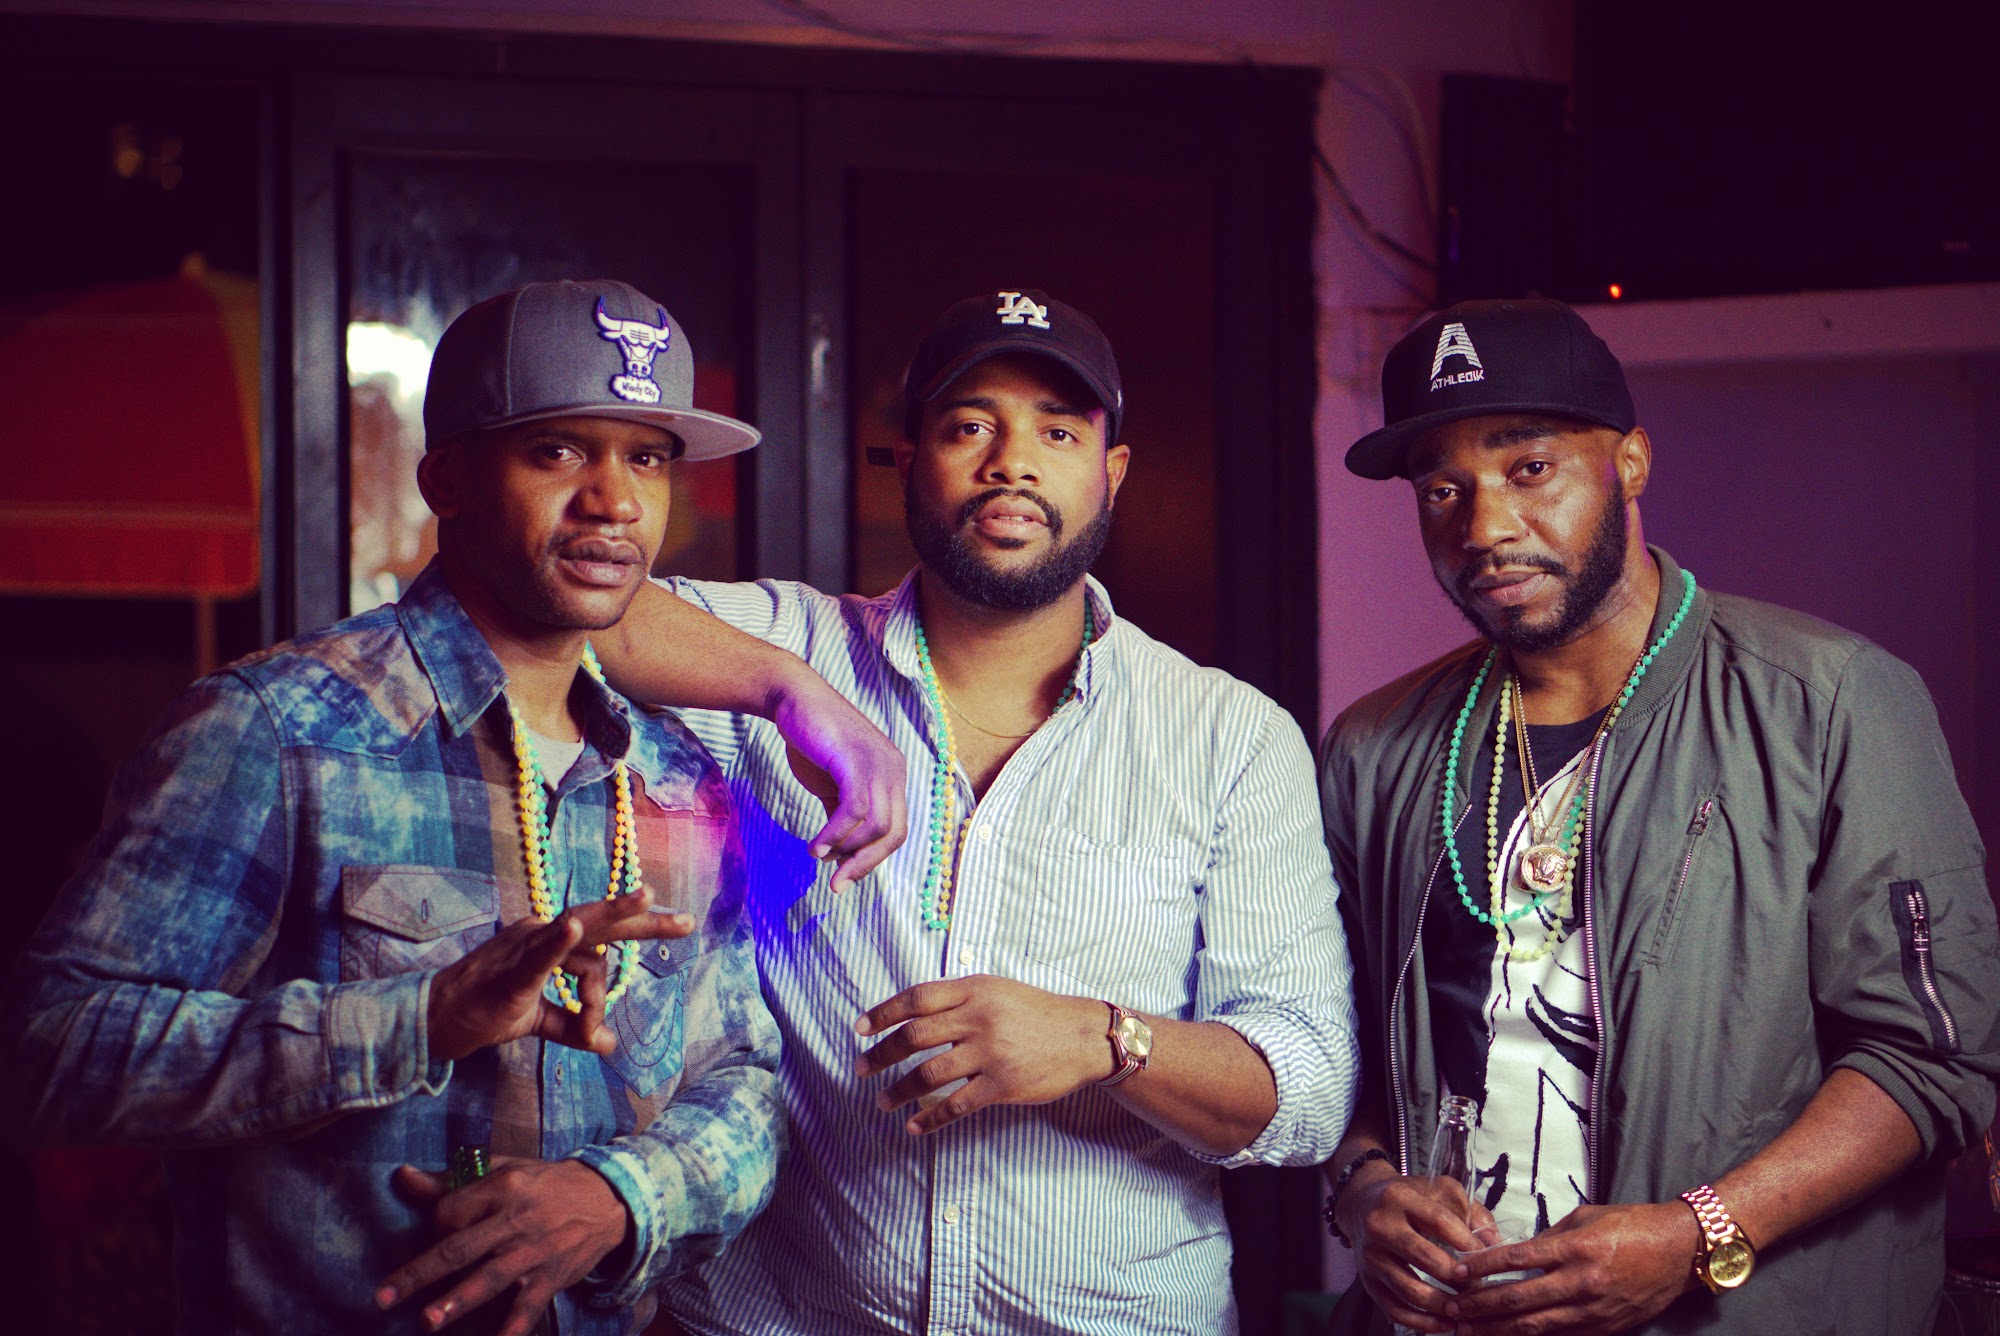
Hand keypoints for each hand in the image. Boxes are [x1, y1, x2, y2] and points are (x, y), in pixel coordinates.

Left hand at [375, 1157, 629, 1334]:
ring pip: (490, 1278)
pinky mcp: (551, 1277)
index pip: (451, 1210)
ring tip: (428, 1321)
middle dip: (420, 1273)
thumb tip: (401, 1176)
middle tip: (384, 1297)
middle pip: (460, 1248)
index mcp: (502, 1188)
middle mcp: (515, 1220)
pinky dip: (512, 1329)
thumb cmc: (545, 1184)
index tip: (437, 1232)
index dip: (436, 1224)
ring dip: (457, 1300)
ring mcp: (534, 1252)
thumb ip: (452, 1180)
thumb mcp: (505, 1169)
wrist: (608, 1197)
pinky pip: (528, 1308)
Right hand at [427, 892, 691, 1062]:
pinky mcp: (510, 971)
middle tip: (686, 922)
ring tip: (606, 991)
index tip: (676, 931)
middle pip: (602, 921)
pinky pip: (539, 953)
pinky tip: (572, 927)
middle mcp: (542, 931)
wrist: (439, 1023)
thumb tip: (608, 1044)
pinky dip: (556, 941)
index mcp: (551, 940)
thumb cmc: (486, 1012)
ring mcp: (526, 946)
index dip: (641, 927)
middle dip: (646, 921)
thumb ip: (573, 1027)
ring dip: (594, 995)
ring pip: (583, 953)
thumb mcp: (538, 1020)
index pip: (603, 932)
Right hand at [769, 668, 907, 892]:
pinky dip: (835, 833)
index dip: (873, 857)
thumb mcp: (832, 785)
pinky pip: (854, 810)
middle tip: (837, 883)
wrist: (793, 701)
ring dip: (847, 850)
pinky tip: (815, 844)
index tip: (845, 875)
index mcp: (893, 777)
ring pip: (877, 825)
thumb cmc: (812, 741)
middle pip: (895, 833)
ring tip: (818, 855)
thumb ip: (842, 815)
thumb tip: (839, 855)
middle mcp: (894, 771)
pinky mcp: (856, 761)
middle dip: (866, 863)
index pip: (897, 830)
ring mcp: (879, 764)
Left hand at [853, 976, 1110, 1133]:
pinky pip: (956, 1105)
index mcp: (974, 991)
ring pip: (929, 1074)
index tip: (860, 1029)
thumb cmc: (1036, 1012)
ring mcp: (990, 1053)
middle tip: (860, 1068)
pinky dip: (930, 1118)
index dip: (883, 1013)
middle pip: (914, 1037)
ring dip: (898, 1090)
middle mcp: (979, 1019)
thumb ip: (959, 998)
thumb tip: (912, 1013)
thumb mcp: (997, 990)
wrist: (1084, 1037)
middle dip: (881, 1054)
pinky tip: (914, 1126)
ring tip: (882, 1102)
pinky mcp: (1002, 1085)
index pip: (916, 999)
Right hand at [1336, 1163, 1489, 1333]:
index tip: (1487, 1259)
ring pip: (1409, 1289)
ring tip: (1463, 1309)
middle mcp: (1379, 1226)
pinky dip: (1422, 1322)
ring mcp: (1370, 1256)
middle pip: (1423, 1257)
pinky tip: (1444, 1323)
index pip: (1439, 1222)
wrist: (1360, 1203)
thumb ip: (1471, 1212)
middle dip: (1457, 1278)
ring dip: (1442, 1304)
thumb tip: (1495, 1243)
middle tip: (1478, 1287)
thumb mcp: (1438, 1190)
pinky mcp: (1367, 1281)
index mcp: (1399, 1198)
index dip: (1467, 1244)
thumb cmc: (1409, 1197)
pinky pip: (1395, 1309)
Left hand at [1450, 1200, 1699, 1333]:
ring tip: (1467, 1330)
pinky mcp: (1604, 1328)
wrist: (1680, 1250)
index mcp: (1574, 1248)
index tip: (1458, 1273)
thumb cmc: (1632, 1225)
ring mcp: (1593, 1310)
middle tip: (1450, 1308)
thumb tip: (1518, 1251)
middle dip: (1480, 1307)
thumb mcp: (1585, 1217)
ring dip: (1498, 1329)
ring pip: (1536, 1326)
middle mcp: (1581, 1282)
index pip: (1517, 1259)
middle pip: (1519, 1299)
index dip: (1484, 1268)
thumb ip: (1550, 1236)